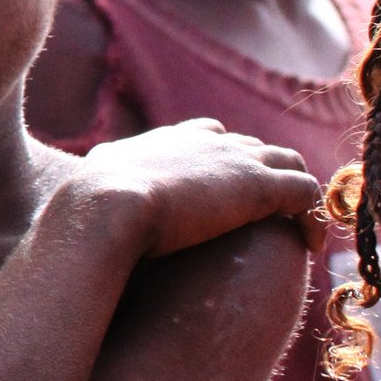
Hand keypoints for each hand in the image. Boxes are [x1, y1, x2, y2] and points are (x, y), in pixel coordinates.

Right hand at [72, 118, 323, 259]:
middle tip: (271, 213)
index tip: (226, 193)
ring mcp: (236, 160)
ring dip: (297, 191)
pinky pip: (307, 195)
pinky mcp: (261, 186)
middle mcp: (205, 142)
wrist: (103, 207)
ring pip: (287, 163)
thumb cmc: (86, 212)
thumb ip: (89, 199)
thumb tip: (66, 219)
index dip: (222, 161)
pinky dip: (314, 216)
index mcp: (164, 142)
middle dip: (265, 173)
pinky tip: (313, 245)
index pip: (207, 136)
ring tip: (301, 225)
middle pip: (251, 146)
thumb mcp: (84, 196)